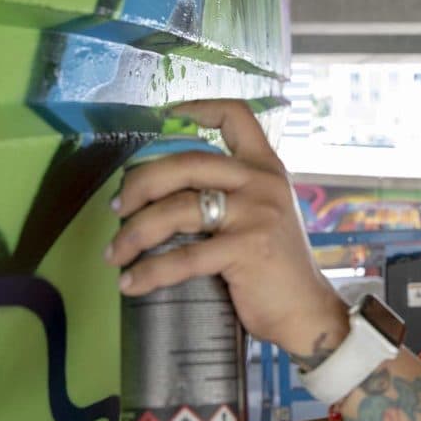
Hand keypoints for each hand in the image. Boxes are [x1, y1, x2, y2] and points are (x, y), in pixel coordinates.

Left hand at [105, 100, 347, 353]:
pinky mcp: (247, 249)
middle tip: (115, 209)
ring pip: (176, 210)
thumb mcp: (264, 215)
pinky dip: (150, 272)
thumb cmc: (276, 267)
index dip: (198, 108)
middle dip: (139, 185)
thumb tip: (163, 193)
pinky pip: (184, 256)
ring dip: (134, 234)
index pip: (236, 116)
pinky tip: (131, 284)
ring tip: (114, 254)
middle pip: (186, 163)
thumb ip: (232, 194)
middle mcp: (263, 182)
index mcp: (266, 168)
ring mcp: (257, 214)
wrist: (306, 312)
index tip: (163, 117)